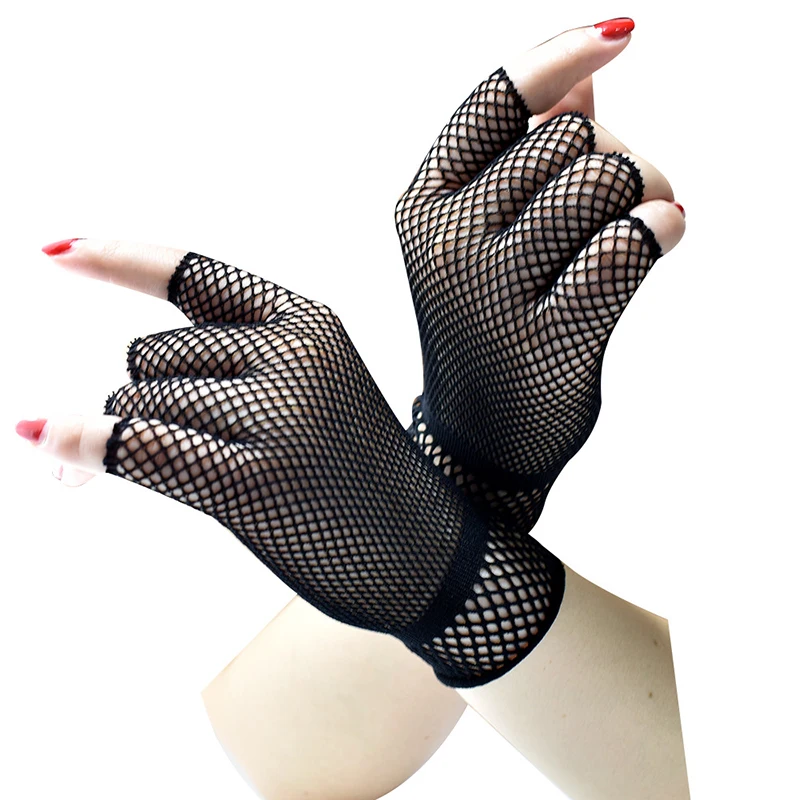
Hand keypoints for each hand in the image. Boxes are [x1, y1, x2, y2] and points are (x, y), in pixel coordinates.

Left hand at [18, 242, 564, 685]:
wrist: (428, 551)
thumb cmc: (362, 474)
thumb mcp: (317, 391)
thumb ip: (233, 365)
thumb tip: (109, 395)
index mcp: (311, 322)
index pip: (195, 273)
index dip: (118, 257)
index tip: (54, 250)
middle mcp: (293, 353)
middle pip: (148, 354)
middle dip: (150, 397)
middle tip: (202, 446)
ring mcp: (276, 415)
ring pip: (137, 401)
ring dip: (142, 438)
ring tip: (217, 474)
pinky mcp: (252, 481)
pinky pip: (137, 445)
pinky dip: (84, 445)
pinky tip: (47, 442)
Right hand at [397, 23, 684, 532]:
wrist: (483, 433)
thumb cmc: (490, 320)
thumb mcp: (483, 234)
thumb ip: (523, 152)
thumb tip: (586, 76)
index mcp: (423, 202)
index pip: (496, 96)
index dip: (561, 56)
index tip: (622, 34)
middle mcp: (447, 237)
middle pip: (571, 135)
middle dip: (613, 157)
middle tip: (617, 204)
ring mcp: (491, 288)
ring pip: (606, 178)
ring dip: (645, 195)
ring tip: (636, 228)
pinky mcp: (546, 335)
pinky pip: (629, 242)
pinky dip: (661, 228)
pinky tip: (663, 237)